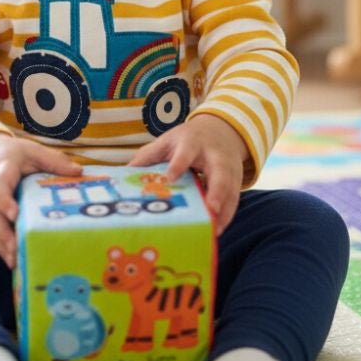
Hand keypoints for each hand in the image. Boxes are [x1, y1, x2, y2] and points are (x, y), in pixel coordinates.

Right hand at [0, 133, 81, 267]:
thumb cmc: (13, 154)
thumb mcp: (33, 150)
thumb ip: (54, 160)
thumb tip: (78, 171)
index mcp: (1, 170)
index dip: (4, 200)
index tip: (14, 214)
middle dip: (2, 232)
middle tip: (16, 248)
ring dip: (1, 244)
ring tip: (15, 261)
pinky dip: (0, 248)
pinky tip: (13, 262)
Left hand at [128, 114, 247, 235]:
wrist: (220, 129)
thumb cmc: (188, 139)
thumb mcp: (167, 141)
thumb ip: (147, 156)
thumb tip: (124, 174)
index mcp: (193, 142)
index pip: (185, 152)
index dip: (178, 164)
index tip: (169, 178)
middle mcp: (214, 155)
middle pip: (219, 172)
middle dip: (216, 191)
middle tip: (211, 209)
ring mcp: (229, 168)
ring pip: (230, 190)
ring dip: (224, 210)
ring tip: (213, 231)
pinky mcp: (236, 180)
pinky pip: (234, 200)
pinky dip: (227, 216)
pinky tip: (217, 231)